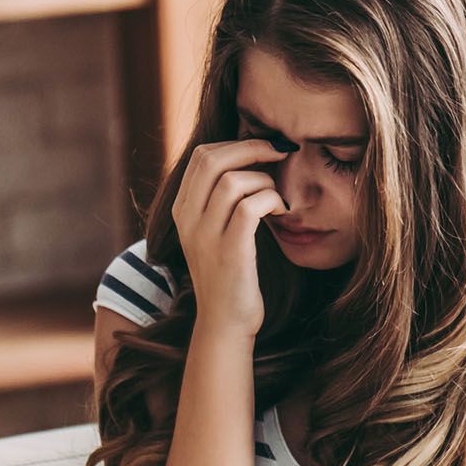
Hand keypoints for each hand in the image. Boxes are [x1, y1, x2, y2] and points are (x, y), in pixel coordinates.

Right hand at [171, 138, 290, 337]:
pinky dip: (272, 200)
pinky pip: (250, 207)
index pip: (202, 156)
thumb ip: (222, 200)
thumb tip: (252, 161)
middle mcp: (188, 218)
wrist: (226, 322)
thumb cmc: (232, 273)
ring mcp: (206, 235)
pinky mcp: (230, 252)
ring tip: (279, 197)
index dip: (238, 143)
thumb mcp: (216, 231)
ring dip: (266, 180)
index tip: (266, 149)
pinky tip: (282, 212)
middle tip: (281, 154)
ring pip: (233, 181)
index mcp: (183, 209)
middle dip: (253, 148)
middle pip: (213, 159)